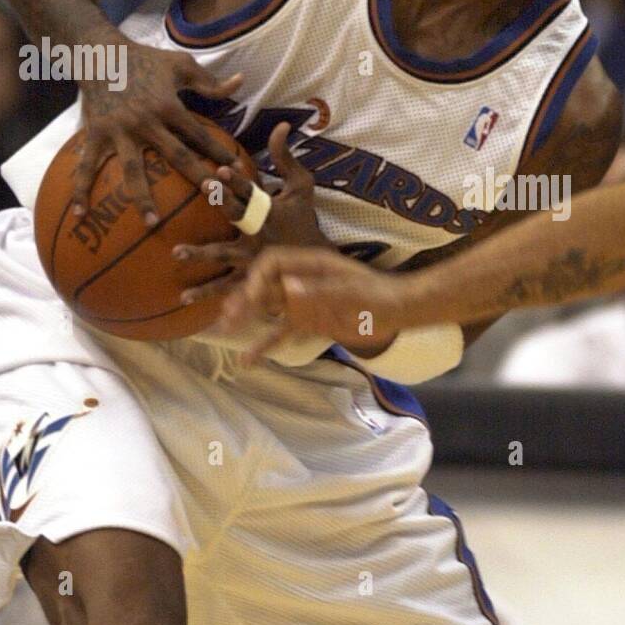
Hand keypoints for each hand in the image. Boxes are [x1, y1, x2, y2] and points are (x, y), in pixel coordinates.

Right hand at [74, 42, 244, 224]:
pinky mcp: (95, 134)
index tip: (237, 172)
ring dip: (142, 198)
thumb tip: (239, 82)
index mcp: (168, 106)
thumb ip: (209, 81)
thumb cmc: (145, 60)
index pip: (201, 135)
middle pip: (176, 156)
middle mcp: (146, 121)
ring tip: (151, 223)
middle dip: (197, 179)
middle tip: (213, 201)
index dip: (220, 153)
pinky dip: (80, 190)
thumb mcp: (181, 64)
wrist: (99, 52)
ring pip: (133, 169)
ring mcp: (119, 131)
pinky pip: (86, 166)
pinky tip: (80, 216)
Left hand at [175, 123, 329, 304]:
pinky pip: (226, 288)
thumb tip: (282, 124)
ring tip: (177, 253)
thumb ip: (286, 157)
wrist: (318, 263)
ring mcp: (255, 260)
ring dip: (202, 255)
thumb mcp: (302, 186)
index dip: (238, 181)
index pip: (253, 192)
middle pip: (238, 217)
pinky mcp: (251, 281)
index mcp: (272, 210)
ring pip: (226, 256)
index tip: (219, 168)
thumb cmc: (304, 219)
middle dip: (222, 204)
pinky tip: (182, 299)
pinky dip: (206, 294)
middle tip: (202, 187)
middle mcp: (262, 234)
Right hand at [217, 245, 413, 363]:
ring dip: (248, 318)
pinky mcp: (309, 322)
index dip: (258, 279)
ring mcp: (305, 301)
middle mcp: (302, 280)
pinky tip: (248, 360)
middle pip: (265, 285)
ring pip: (268, 308)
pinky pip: (283, 332)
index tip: (252, 299)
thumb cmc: (379, 295)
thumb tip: (287, 289)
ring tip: (225, 329)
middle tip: (227, 317)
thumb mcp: (351, 293)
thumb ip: (319, 292)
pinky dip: (266, 344)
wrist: (400, 310)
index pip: (273, 264)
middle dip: (244, 299)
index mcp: (311, 264)